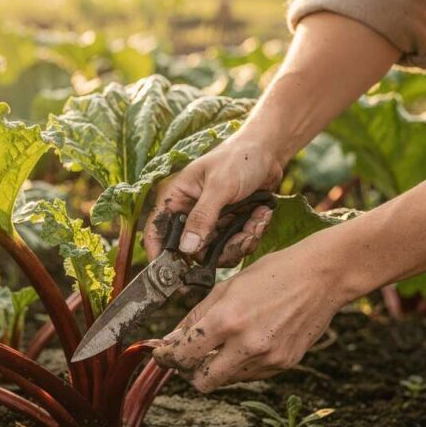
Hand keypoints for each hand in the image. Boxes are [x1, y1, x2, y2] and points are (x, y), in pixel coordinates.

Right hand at [144, 136, 281, 265]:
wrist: (268, 152)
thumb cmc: (239, 158)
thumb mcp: (220, 186)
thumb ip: (203, 217)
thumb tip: (186, 248)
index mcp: (177, 199)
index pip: (157, 232)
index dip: (160, 254)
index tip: (173, 274)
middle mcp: (190, 214)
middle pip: (193, 251)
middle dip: (222, 248)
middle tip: (244, 234)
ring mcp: (211, 222)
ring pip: (218, 253)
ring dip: (241, 241)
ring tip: (257, 219)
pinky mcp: (229, 226)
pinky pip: (236, 246)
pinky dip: (252, 234)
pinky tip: (261, 215)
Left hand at [152, 241, 344, 391]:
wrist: (323, 276)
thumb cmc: (273, 273)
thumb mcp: (227, 286)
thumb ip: (196, 316)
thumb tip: (171, 339)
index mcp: (227, 320)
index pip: (184, 355)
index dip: (166, 358)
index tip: (162, 354)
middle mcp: (247, 345)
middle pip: (202, 382)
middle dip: (190, 371)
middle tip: (189, 355)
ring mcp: (268, 358)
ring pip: (227, 380)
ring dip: (217, 367)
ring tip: (224, 342)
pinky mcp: (284, 364)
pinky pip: (251, 374)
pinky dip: (241, 364)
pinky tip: (248, 341)